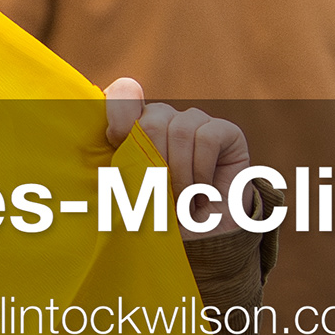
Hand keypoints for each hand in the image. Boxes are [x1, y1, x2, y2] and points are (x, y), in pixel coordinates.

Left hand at [102, 76, 252, 238]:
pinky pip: (207, 138)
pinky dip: (200, 171)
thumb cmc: (156, 217)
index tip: (116, 142)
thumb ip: (113, 162)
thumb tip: (108, 130)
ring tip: (181, 199)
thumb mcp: (124, 190)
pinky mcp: (226, 132)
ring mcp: (196, 122)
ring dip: (178, 173)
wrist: (197, 240)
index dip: (118, 116)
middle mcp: (164, 118)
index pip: (123, 95)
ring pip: (180, 130)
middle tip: (160, 194)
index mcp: (133, 126)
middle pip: (152, 121)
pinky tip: (202, 191)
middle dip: (154, 164)